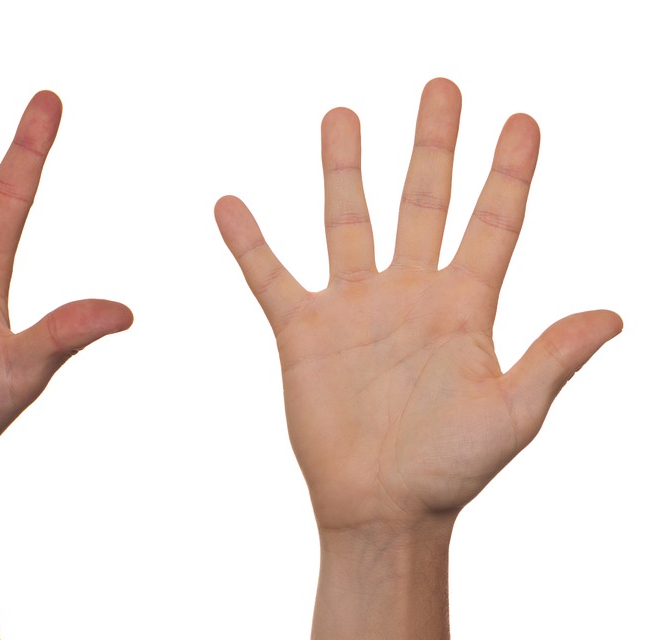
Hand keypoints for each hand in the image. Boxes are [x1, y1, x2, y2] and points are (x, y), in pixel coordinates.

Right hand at [215, 79, 620, 535]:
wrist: (380, 508)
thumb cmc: (450, 470)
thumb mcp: (513, 416)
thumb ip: (552, 359)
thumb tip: (613, 315)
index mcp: (464, 308)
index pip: (493, 224)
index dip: (509, 174)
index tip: (522, 121)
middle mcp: (409, 295)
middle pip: (422, 202)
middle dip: (433, 145)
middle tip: (442, 88)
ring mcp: (354, 308)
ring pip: (346, 221)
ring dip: (344, 169)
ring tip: (342, 115)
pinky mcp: (303, 332)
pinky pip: (270, 276)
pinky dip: (249, 242)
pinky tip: (230, 204)